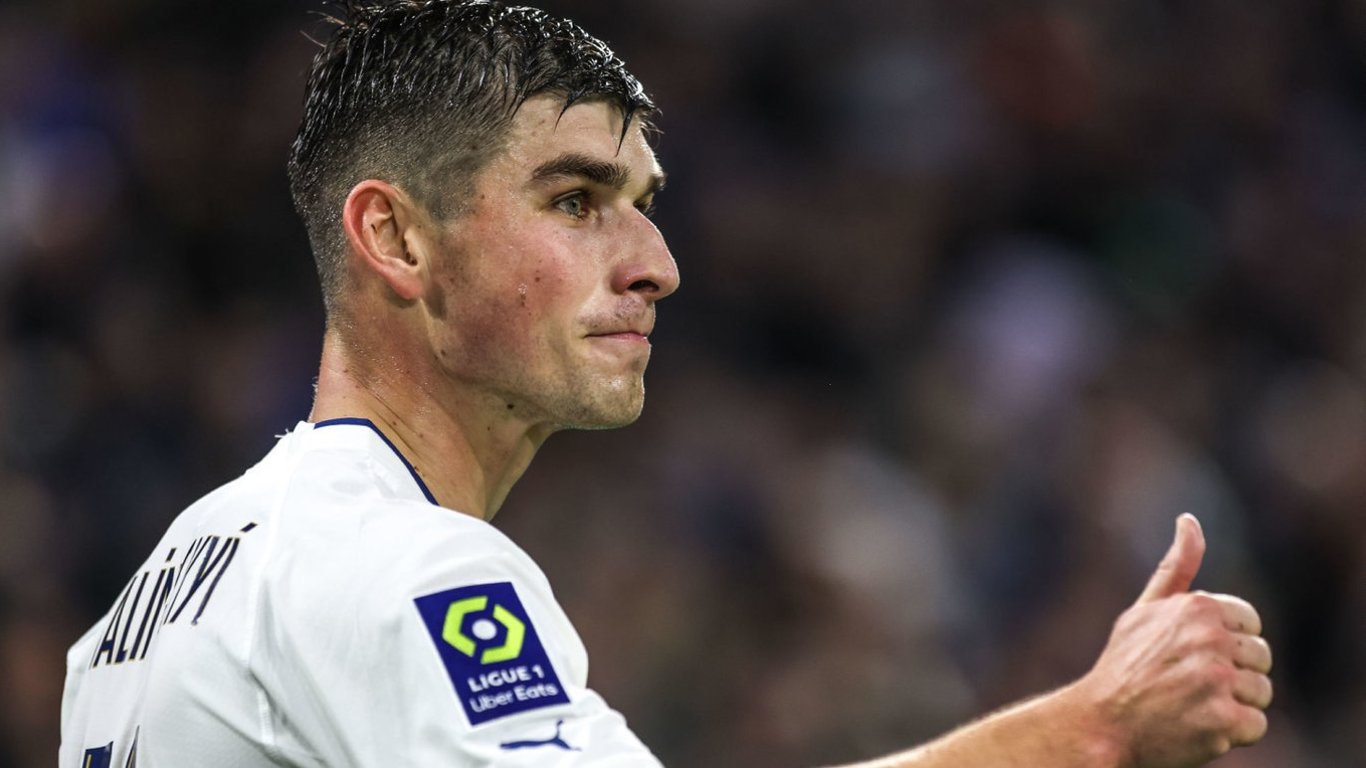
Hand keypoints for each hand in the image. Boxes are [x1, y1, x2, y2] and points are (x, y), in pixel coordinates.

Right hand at [1076, 515, 1272, 766]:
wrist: (1099, 726)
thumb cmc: (1122, 669)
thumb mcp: (1143, 611)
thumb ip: (1176, 568)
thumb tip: (1189, 519)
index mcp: (1198, 608)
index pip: (1250, 624)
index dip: (1227, 644)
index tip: (1194, 657)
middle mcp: (1209, 640)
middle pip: (1260, 658)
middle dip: (1233, 675)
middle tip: (1188, 687)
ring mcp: (1216, 681)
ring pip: (1261, 693)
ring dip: (1233, 705)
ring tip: (1191, 707)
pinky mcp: (1222, 720)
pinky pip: (1256, 726)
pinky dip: (1231, 734)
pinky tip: (1197, 727)